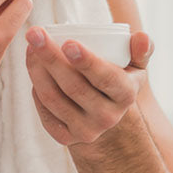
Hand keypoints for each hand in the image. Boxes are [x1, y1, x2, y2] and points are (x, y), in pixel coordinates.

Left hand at [26, 28, 153, 146]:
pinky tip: (34, 70)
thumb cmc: (119, 79)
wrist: (107, 115)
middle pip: (74, 87)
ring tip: (30, 47)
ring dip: (37, 70)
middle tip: (35, 33)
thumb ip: (141, 49)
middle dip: (51, 58)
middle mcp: (108, 117)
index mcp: (126, 95)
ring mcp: (86, 130)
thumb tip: (142, 37)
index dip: (87, 61)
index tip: (67, 42)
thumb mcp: (136, 66)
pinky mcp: (66, 139)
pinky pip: (45, 113)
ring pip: (54, 99)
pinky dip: (36, 90)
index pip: (106, 78)